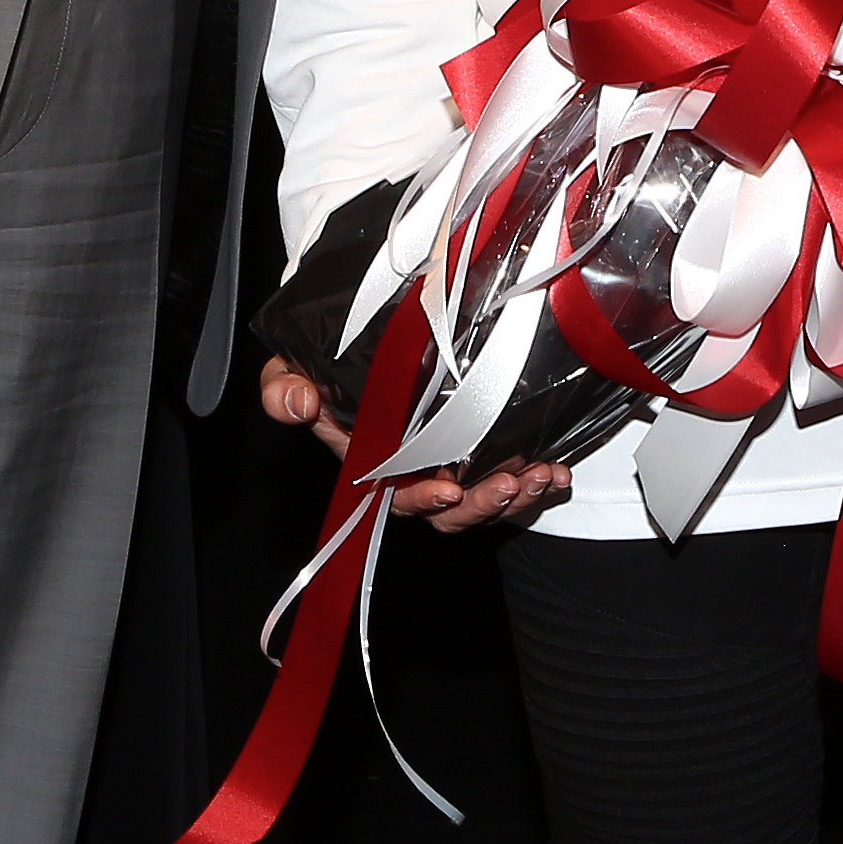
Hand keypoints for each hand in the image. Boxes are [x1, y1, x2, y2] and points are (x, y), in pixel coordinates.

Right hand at [255, 355, 569, 533]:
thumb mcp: (292, 368)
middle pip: (451, 509)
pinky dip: (539, 479)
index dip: (422, 500)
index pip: (397, 495)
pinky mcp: (483, 446)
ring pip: (485, 497)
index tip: (446, 491)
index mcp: (373, 463)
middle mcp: (415, 470)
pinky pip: (514, 472)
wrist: (362, 333)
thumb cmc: (323, 363)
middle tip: (510, 484)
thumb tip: (298, 402)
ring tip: (541, 475)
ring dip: (516, 493)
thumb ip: (284, 389)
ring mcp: (452, 461)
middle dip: (481, 505)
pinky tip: (558, 469)